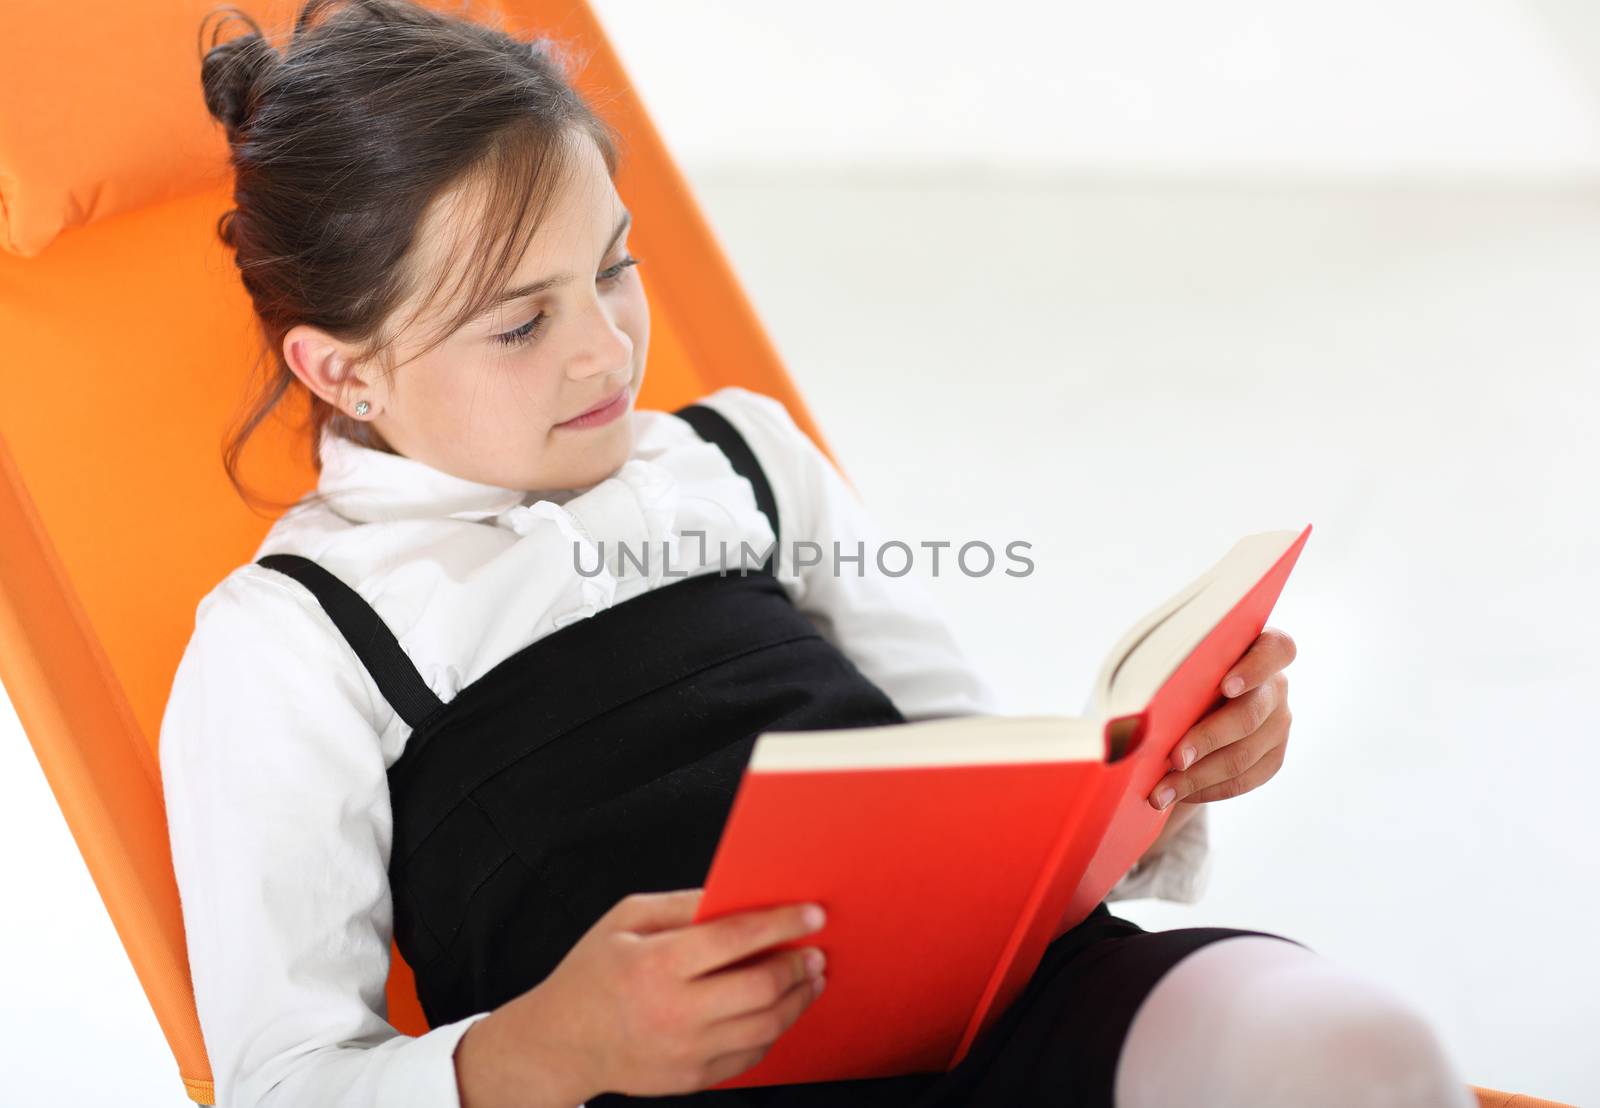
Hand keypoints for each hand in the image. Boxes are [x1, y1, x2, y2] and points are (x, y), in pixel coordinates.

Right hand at [524, 889, 828, 1100]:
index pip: (735, 938)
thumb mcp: (626, 920)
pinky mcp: (693, 1078)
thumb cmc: (593, 972)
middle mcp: (674, 1012)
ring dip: (799, 999)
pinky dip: (774, 1030)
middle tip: (816, 950)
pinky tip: (779, 1009)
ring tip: (810, 978)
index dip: (782, 922)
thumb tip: (737, 897)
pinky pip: (751, 1055)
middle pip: (761, 988)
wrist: (562, 1042)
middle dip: (799, 965)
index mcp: (657, 964)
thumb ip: (683, 905)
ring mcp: (686, 1051)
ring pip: (766, 1027)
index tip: (813, 913)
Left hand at [1148, 627, 1295, 810]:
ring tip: (1161, 792)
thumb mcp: (1172, 668)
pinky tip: (1179, 793)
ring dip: (1198, 777)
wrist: (1186, 712)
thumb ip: (1172, 676)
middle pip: (1250, 714)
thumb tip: (1136, 714)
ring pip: (1244, 756)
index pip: (1276, 649)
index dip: (1254, 668)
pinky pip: (1245, 780)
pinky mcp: (1273, 757)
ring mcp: (1278, 724)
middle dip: (1209, 738)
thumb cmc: (1174, 680)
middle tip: (1175, 758)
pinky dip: (1208, 789)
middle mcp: (1275, 687)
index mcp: (1257, 649)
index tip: (1225, 686)